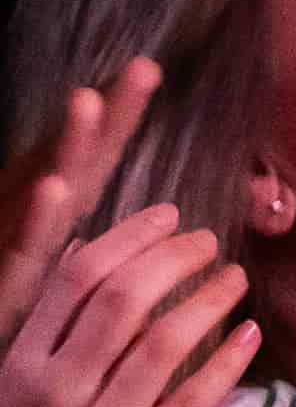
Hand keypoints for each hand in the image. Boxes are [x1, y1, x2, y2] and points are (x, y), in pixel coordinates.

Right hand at [0, 64, 163, 331]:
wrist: (1, 338)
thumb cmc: (34, 307)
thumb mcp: (79, 266)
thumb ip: (117, 243)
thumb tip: (168, 219)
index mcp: (63, 210)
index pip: (97, 156)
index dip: (120, 115)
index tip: (147, 69)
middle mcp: (40, 215)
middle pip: (82, 158)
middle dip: (110, 114)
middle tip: (143, 68)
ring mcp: (20, 236)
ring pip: (49, 186)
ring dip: (68, 145)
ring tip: (88, 100)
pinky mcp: (9, 275)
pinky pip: (25, 244)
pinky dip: (38, 217)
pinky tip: (51, 188)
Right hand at [0, 212, 245, 406]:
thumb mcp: (17, 399)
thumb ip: (52, 333)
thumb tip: (86, 254)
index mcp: (17, 371)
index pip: (72, 282)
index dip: (124, 236)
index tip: (167, 211)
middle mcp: (48, 394)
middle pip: (122, 299)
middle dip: (174, 259)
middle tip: (211, 241)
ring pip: (161, 343)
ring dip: (208, 300)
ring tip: (235, 279)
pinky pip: (191, 402)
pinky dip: (226, 362)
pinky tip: (250, 336)